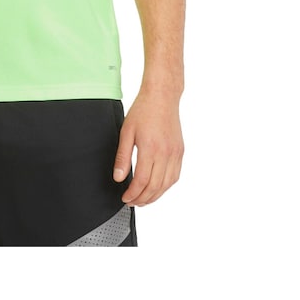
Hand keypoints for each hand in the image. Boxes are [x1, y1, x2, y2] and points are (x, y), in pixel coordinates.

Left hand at [112, 88, 183, 205]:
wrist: (162, 97)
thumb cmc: (143, 111)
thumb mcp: (126, 132)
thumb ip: (123, 157)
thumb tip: (119, 178)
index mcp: (150, 148)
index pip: (142, 181)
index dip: (133, 194)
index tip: (125, 198)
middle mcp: (166, 153)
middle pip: (155, 187)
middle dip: (142, 199)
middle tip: (132, 202)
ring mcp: (175, 153)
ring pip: (167, 185)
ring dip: (155, 196)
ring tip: (143, 200)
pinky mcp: (180, 151)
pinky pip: (175, 175)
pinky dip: (166, 186)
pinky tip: (157, 188)